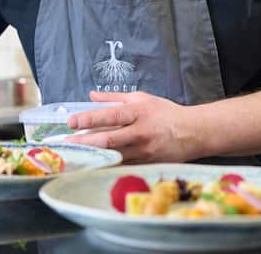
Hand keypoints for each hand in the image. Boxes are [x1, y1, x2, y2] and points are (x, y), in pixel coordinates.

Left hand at [65, 91, 199, 163]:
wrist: (193, 132)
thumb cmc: (166, 113)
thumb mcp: (142, 98)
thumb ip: (115, 97)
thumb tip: (92, 95)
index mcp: (138, 112)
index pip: (111, 115)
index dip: (90, 118)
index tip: (72, 121)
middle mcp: (140, 132)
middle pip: (109, 139)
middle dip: (86, 142)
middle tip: (67, 143)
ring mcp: (143, 150)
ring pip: (114, 155)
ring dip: (94, 155)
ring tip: (76, 154)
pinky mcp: (146, 163)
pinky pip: (123, 164)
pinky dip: (108, 164)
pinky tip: (93, 164)